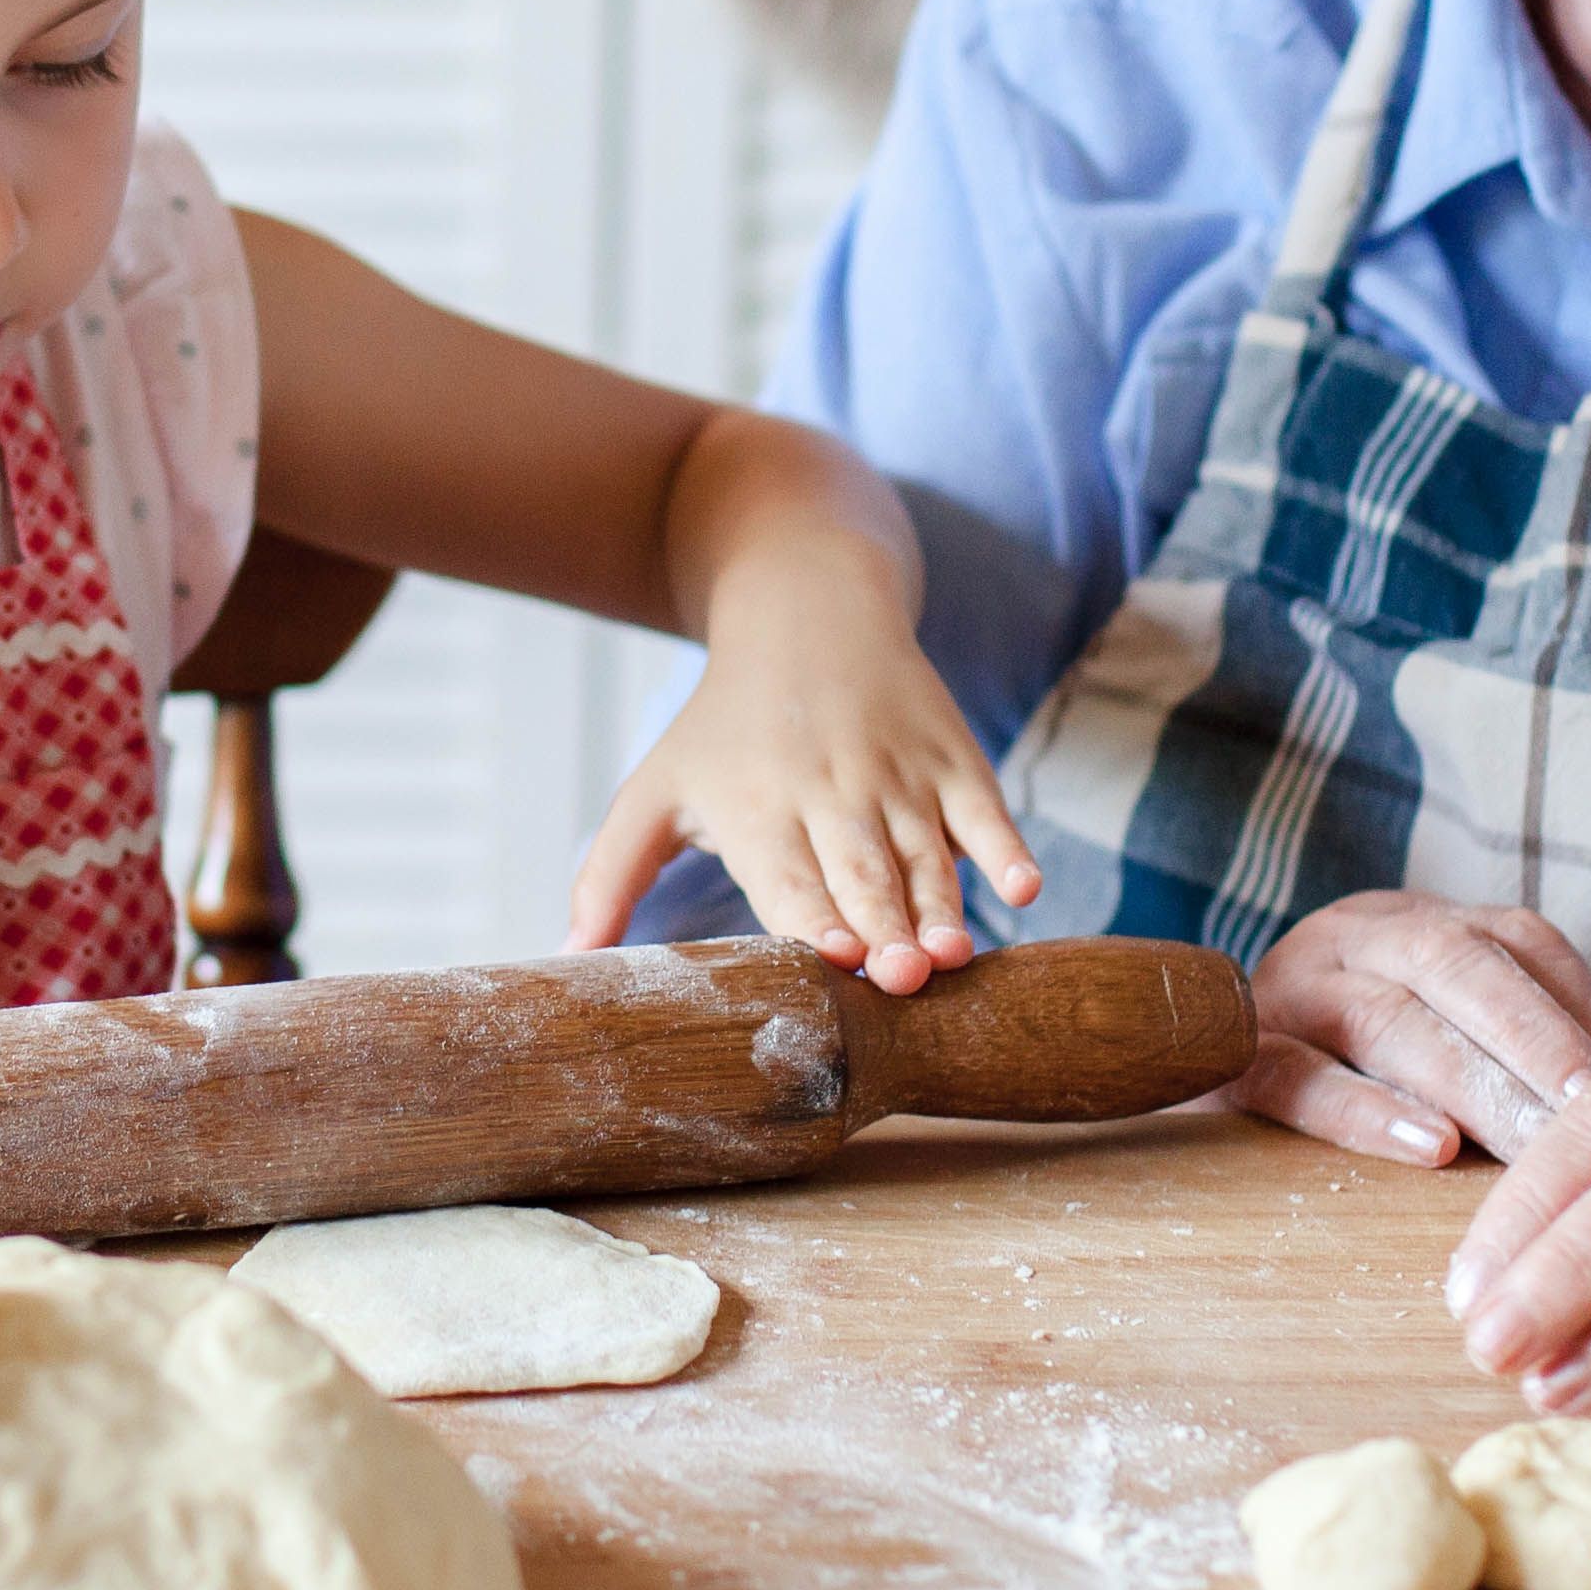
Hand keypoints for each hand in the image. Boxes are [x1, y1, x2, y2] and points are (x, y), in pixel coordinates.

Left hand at [569, 580, 1041, 993]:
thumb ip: (609, 875)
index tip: (832, 959)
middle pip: (860, 872)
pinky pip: (984, 807)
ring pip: (924, 853)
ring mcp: (897, 772)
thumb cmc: (723, 723)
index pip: (785, 876)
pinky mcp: (952, 755)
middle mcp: (828, 791)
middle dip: (883, 927)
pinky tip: (1024, 889)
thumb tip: (567, 959)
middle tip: (904, 980)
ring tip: (954, 957)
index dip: (810, 917)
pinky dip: (1004, 846)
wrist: (808, 609)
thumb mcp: (655, 787)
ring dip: (942, 905)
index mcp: (755, 807)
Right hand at [1231, 893, 1590, 1164]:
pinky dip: (1368, 1113)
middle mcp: (1352, 936)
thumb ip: (1553, 1020)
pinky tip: (1433, 1150)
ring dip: (1475, 1084)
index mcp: (1415, 922)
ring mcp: (1287, 990)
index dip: (1582, 1002)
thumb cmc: (1355, 1054)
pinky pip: (1297, 1077)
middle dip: (1539, 1041)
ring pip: (1389, 1019)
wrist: (1188, 1053)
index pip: (1515, 940)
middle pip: (1459, 968)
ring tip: (1537, 1145)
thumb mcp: (1454, 1021)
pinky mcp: (1231, 1057)